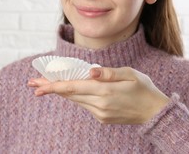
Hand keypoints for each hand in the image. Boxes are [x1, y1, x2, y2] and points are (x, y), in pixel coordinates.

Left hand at [27, 67, 168, 123]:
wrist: (155, 113)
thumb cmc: (144, 89)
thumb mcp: (130, 74)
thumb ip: (108, 72)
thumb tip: (91, 71)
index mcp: (105, 92)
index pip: (72, 88)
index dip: (53, 86)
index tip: (37, 86)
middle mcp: (99, 105)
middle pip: (69, 95)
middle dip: (50, 88)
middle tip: (32, 83)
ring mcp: (100, 114)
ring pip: (75, 100)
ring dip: (61, 92)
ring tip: (45, 85)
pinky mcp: (101, 118)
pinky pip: (84, 104)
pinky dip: (75, 95)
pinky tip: (69, 89)